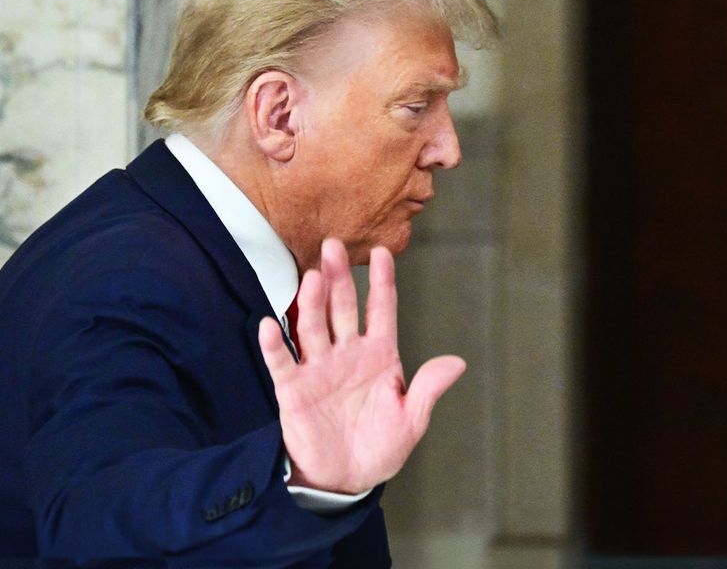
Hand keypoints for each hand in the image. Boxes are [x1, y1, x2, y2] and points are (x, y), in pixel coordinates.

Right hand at [257, 237, 465, 494]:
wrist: (346, 480)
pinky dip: (274, 344)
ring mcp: (319, 368)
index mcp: (379, 355)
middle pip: (342, 308)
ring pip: (314, 326)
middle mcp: (347, 353)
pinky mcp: (294, 389)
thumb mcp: (411, 421)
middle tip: (334, 246)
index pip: (381, 309)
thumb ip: (427, 389)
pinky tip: (270, 324)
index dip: (382, 281)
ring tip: (313, 277)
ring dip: (312, 302)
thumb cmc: (380, 448)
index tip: (383, 252)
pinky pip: (282, 361)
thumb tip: (457, 362)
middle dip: (339, 278)